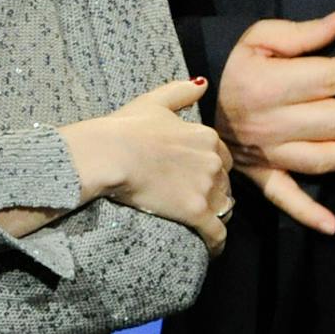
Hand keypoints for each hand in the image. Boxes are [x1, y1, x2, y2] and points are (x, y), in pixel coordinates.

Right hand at [60, 78, 235, 255]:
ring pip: (223, 206)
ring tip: (202, 224)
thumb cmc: (125, 128)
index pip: (221, 157)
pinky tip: (212, 249)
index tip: (199, 177)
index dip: (211, 168)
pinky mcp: (195, 212)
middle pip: (224, 182)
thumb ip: (180, 92)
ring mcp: (206, 187)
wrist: (110, 154)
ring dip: (215, 215)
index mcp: (207, 136)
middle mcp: (214, 161)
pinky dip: (216, 242)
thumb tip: (202, 83)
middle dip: (215, 192)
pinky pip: (216, 233)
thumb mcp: (154, 102)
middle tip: (197, 202)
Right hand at [212, 11, 334, 234]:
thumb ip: (301, 33)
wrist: (194, 104)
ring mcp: (267, 155)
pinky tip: (332, 225)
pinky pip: (286, 199)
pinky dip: (309, 215)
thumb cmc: (232, 67)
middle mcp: (269, 125)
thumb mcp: (258, 39)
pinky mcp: (263, 175)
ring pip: (324, 159)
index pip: (330, 79)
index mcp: (267, 87)